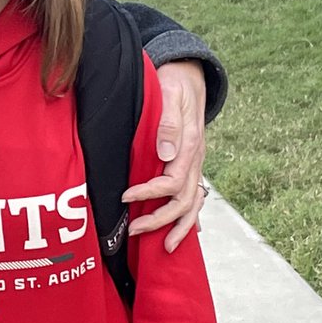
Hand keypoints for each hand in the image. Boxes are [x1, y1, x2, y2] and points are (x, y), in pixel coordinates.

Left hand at [124, 60, 207, 252]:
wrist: (190, 75)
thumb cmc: (174, 84)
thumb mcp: (170, 95)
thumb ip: (168, 123)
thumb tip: (166, 154)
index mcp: (189, 146)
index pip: (172, 182)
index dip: (149, 194)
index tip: (125, 197)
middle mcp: (195, 160)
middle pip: (184, 201)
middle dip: (160, 220)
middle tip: (134, 231)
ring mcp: (196, 164)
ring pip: (194, 204)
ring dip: (179, 227)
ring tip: (163, 247)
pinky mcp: (192, 165)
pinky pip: (195, 196)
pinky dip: (192, 217)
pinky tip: (187, 233)